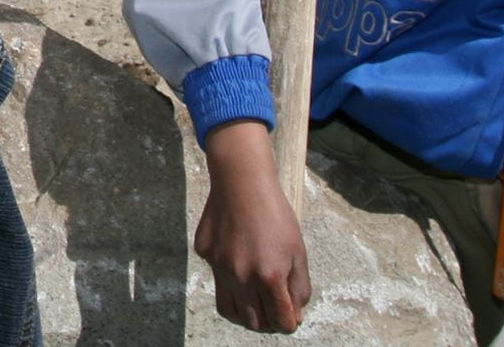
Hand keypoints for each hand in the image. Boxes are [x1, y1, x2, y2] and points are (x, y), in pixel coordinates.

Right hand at [197, 122, 311, 332]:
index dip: (290, 322)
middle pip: (254, 323)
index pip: (282, 321)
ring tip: (255, 303)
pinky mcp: (205, 254)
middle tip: (274, 310)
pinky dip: (230, 281)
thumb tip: (294, 315)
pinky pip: (217, 279)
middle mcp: (241, 277)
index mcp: (269, 276)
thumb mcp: (297, 251)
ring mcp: (219, 267)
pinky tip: (238, 261)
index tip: (291, 316)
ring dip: (245, 314)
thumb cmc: (275, 214)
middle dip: (268, 322)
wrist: (242, 181)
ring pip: (230, 311)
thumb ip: (299, 287)